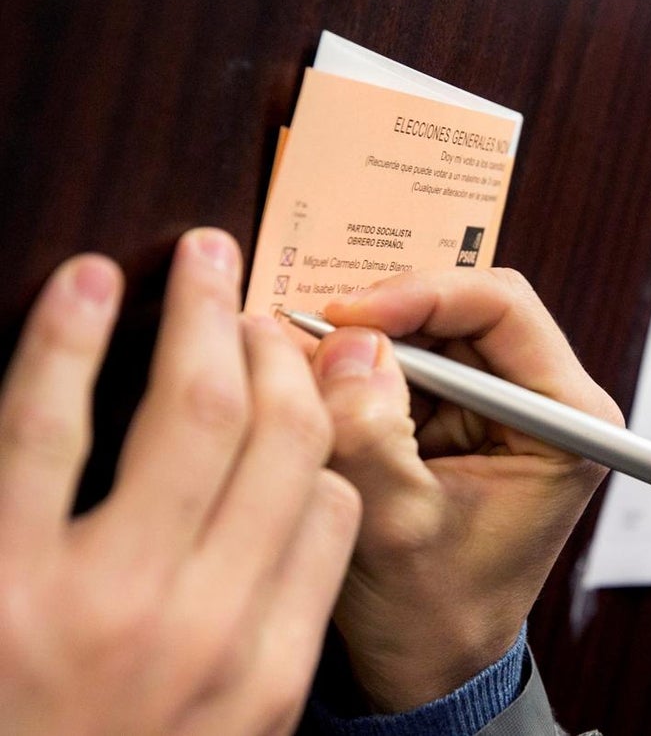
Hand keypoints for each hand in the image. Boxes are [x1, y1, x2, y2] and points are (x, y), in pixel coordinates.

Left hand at [0, 229, 359, 734]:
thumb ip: (269, 640)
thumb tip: (307, 514)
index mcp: (263, 671)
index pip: (331, 509)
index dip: (320, 424)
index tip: (295, 381)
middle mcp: (204, 628)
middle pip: (280, 439)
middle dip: (276, 349)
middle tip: (256, 306)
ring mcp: (101, 602)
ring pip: (193, 412)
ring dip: (200, 316)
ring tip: (201, 256)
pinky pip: (42, 427)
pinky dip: (69, 339)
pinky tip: (85, 285)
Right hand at [314, 268, 621, 711]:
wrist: (427, 659)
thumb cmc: (434, 613)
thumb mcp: (397, 529)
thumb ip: (371, 435)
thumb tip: (346, 343)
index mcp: (569, 423)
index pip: (505, 310)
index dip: (424, 295)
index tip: (351, 314)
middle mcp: (544, 401)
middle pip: (464, 308)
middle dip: (385, 319)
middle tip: (312, 335)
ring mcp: (499, 404)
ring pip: (428, 332)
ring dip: (367, 345)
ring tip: (308, 368)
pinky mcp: (460, 416)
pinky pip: (407, 364)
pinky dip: (361, 371)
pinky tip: (322, 392)